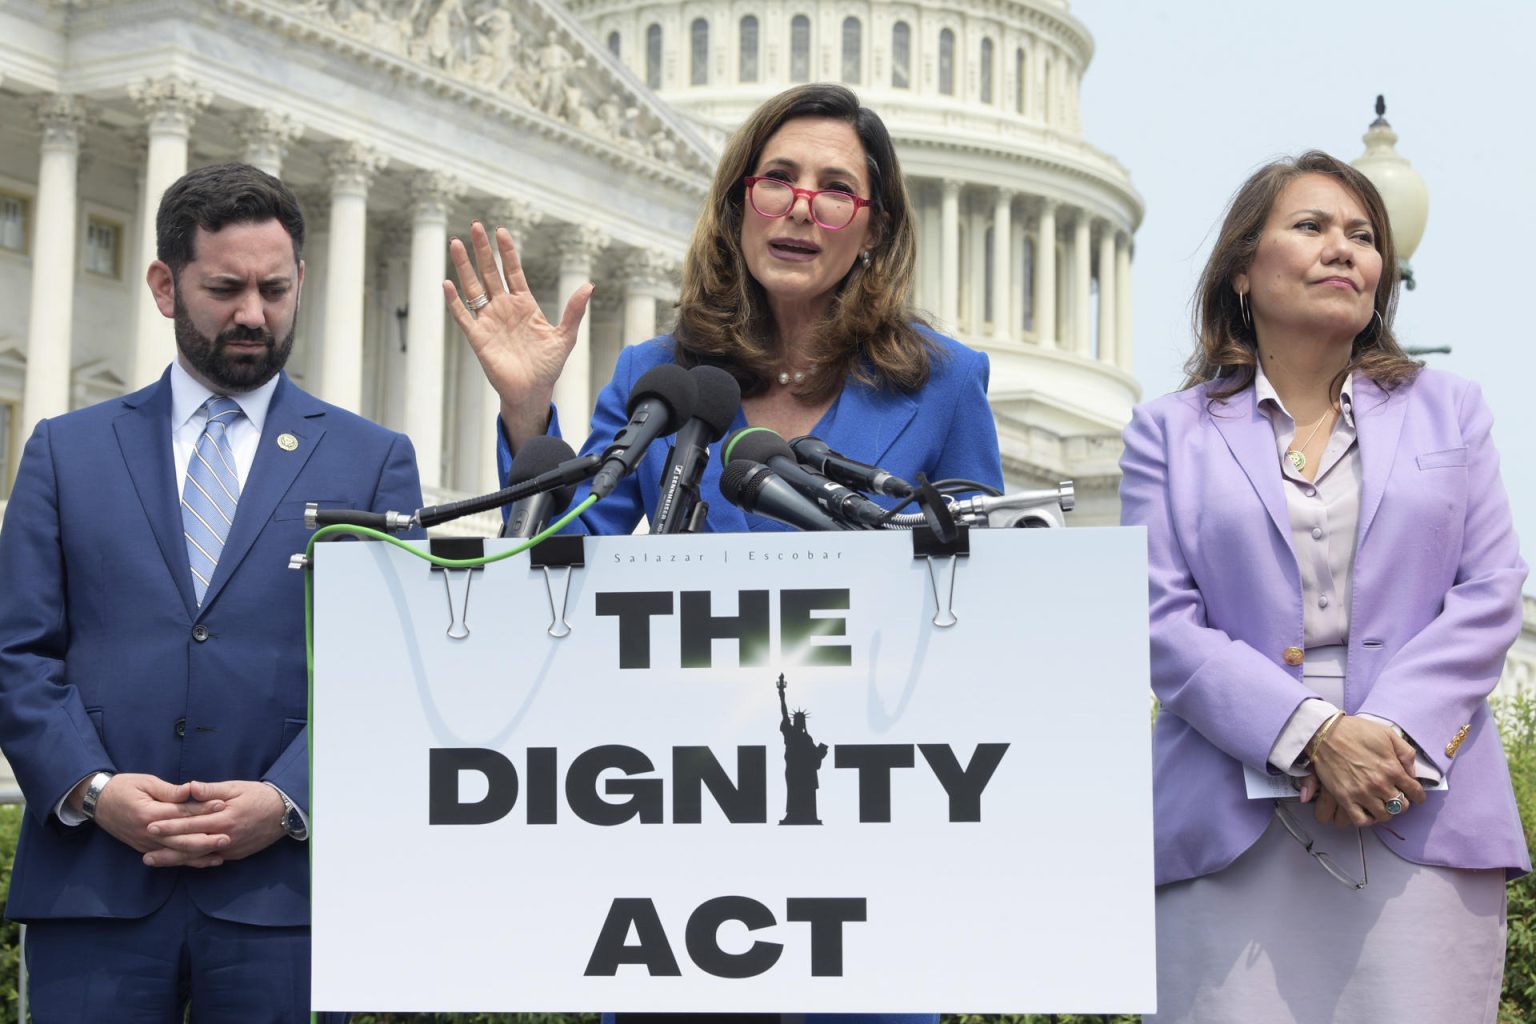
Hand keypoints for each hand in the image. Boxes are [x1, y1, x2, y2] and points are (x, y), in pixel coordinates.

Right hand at [85, 773, 228, 867]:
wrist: (97, 801)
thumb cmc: (123, 787)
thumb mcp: (146, 782)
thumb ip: (170, 790)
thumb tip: (191, 789)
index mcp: (148, 813)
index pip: (180, 813)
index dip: (203, 808)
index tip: (223, 804)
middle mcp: (147, 832)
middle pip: (181, 839)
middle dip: (205, 839)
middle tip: (228, 836)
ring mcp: (145, 844)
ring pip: (176, 853)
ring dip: (199, 854)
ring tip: (221, 853)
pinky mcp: (145, 848)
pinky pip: (169, 857)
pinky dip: (187, 860)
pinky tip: (204, 861)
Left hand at [143, 780, 286, 865]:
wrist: (285, 812)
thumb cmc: (259, 796)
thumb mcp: (236, 787)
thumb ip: (211, 791)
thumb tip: (190, 787)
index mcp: (224, 818)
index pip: (190, 823)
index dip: (169, 825)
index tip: (150, 825)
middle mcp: (225, 837)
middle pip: (189, 845)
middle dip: (165, 846)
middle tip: (144, 849)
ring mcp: (230, 849)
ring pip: (197, 857)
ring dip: (173, 859)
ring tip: (152, 860)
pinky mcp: (235, 855)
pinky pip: (209, 860)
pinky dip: (192, 862)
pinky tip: (178, 863)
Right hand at [443, 221, 593, 449]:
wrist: (532, 392)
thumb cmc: (548, 366)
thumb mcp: (565, 336)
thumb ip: (574, 311)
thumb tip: (589, 286)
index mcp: (524, 305)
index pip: (513, 271)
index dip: (506, 251)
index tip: (501, 231)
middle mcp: (504, 308)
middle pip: (490, 273)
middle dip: (483, 250)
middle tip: (475, 226)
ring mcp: (489, 321)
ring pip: (474, 288)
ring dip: (465, 267)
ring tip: (457, 243)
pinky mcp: (478, 338)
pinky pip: (463, 316)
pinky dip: (454, 301)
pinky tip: (447, 284)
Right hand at [1310, 716, 1426, 826]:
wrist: (1325, 733)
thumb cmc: (1356, 731)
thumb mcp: (1388, 734)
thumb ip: (1406, 753)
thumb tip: (1411, 772)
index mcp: (1393, 769)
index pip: (1416, 792)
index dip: (1417, 794)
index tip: (1413, 794)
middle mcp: (1380, 784)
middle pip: (1401, 807)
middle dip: (1401, 802)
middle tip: (1394, 796)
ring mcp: (1362, 793)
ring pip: (1384, 816)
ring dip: (1385, 811)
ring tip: (1380, 803)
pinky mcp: (1344, 798)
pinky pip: (1361, 820)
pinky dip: (1367, 819)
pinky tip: (1367, 811)